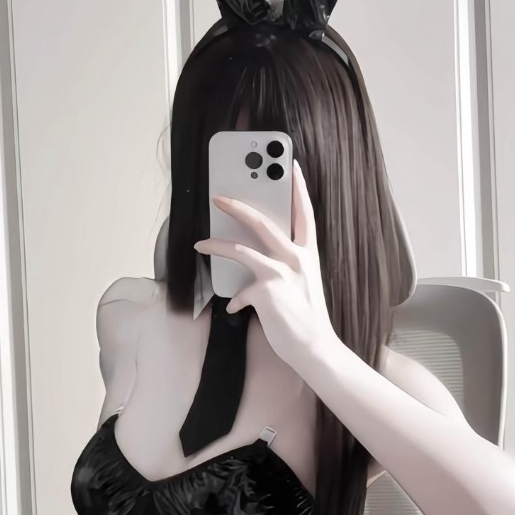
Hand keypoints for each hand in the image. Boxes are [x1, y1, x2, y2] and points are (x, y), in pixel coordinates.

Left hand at [193, 159, 335, 368]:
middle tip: (218, 197)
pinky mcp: (268, 292)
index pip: (305, 213)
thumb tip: (258, 256)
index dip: (299, 189)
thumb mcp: (303, 283)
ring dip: (216, 246)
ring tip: (199, 245)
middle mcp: (298, 259)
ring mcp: (282, 274)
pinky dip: (234, 300)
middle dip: (238, 206)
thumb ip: (287, 265)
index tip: (292, 166)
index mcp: (308, 254)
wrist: (314, 348)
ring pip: (242, 250)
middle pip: (263, 222)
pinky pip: (240, 290)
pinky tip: (234, 309)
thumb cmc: (307, 318)